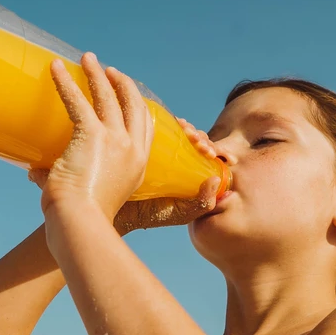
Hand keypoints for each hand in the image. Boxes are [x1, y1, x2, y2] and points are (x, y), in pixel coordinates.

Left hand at [31, 52, 153, 222]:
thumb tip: (33, 171)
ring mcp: (116, 140)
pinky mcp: (92, 135)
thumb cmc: (81, 218)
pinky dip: (65, 82)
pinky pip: (78, 101)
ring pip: (109, 97)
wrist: (80, 223)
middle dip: (122, 84)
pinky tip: (55, 67)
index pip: (147, 126)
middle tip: (109, 71)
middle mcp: (132, 149)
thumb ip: (63, 179)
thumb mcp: (87, 195)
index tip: (127, 92)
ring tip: (88, 58)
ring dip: (97, 74)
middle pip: (134, 105)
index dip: (137, 105)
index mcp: (138, 165)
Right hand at [112, 118, 220, 233]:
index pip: (206, 154)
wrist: (117, 210)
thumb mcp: (181, 213)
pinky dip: (170, 120)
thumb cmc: (150, 214)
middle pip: (194, 139)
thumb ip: (202, 203)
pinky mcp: (143, 140)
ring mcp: (159, 148)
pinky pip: (158, 125)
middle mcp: (175, 157)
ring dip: (189, 128)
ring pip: (179, 130)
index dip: (216, 151)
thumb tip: (215, 180)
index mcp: (187, 172)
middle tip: (202, 146)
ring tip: (189, 133)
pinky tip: (175, 123)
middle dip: (202, 138)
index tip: (218, 155)